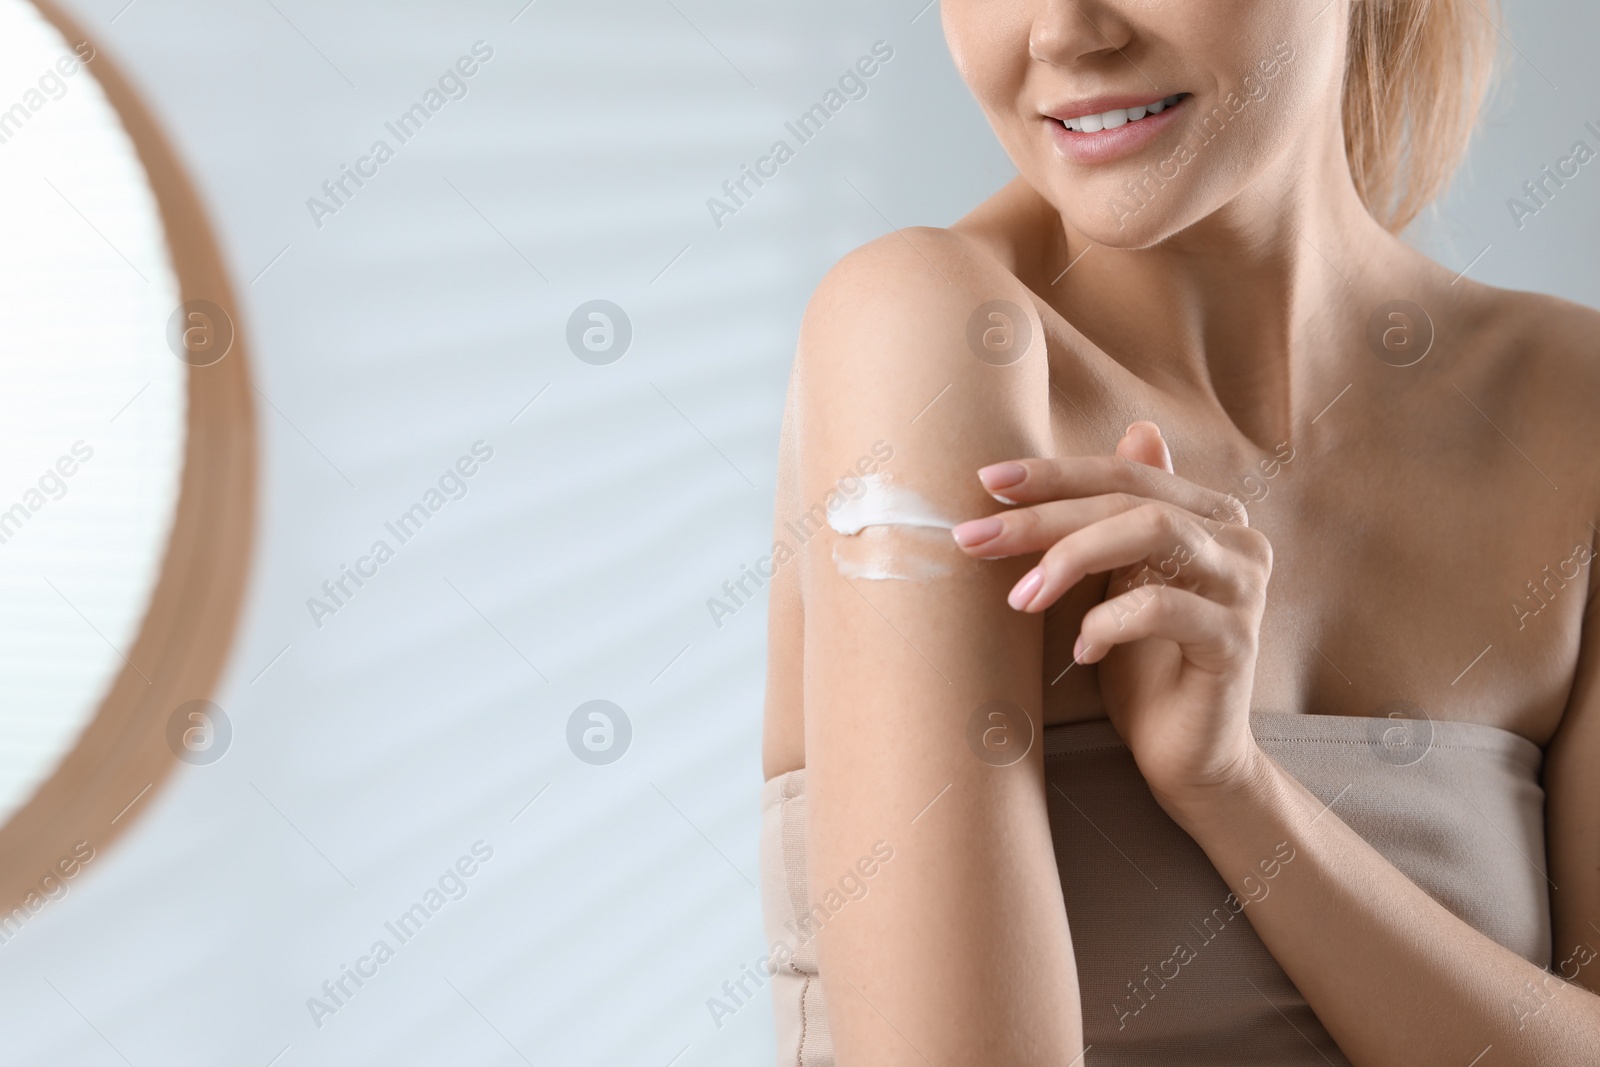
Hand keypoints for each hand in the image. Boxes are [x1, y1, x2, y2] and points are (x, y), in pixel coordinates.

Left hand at [950, 423, 1274, 808]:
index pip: (1124, 474)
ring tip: (1020, 599)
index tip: (986, 482)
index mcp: (1211, 515)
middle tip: (974, 539)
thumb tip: (1139, 425)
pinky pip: (1162, 607)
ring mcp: (1244, 588)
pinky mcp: (1236, 640)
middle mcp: (1238, 540)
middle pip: (1130, 500)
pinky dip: (1107, 621)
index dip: (1054, 474)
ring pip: (1153, 532)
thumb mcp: (1118, 582)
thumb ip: (1119, 516)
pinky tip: (1079, 650)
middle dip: (1043, 517)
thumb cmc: (1144, 667)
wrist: (1188, 756)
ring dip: (1072, 557)